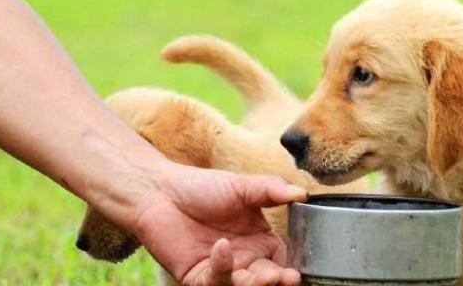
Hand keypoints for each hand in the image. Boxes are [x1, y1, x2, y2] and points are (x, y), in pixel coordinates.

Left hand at [132, 164, 306, 285]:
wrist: (161, 191)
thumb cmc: (203, 188)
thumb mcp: (243, 186)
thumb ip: (272, 189)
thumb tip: (301, 192)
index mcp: (261, 241)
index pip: (284, 260)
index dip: (294, 266)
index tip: (300, 268)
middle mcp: (245, 260)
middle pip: (268, 279)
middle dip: (277, 281)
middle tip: (286, 277)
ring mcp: (222, 271)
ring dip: (255, 284)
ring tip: (265, 276)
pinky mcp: (199, 278)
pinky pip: (215, 282)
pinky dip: (221, 268)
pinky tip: (222, 247)